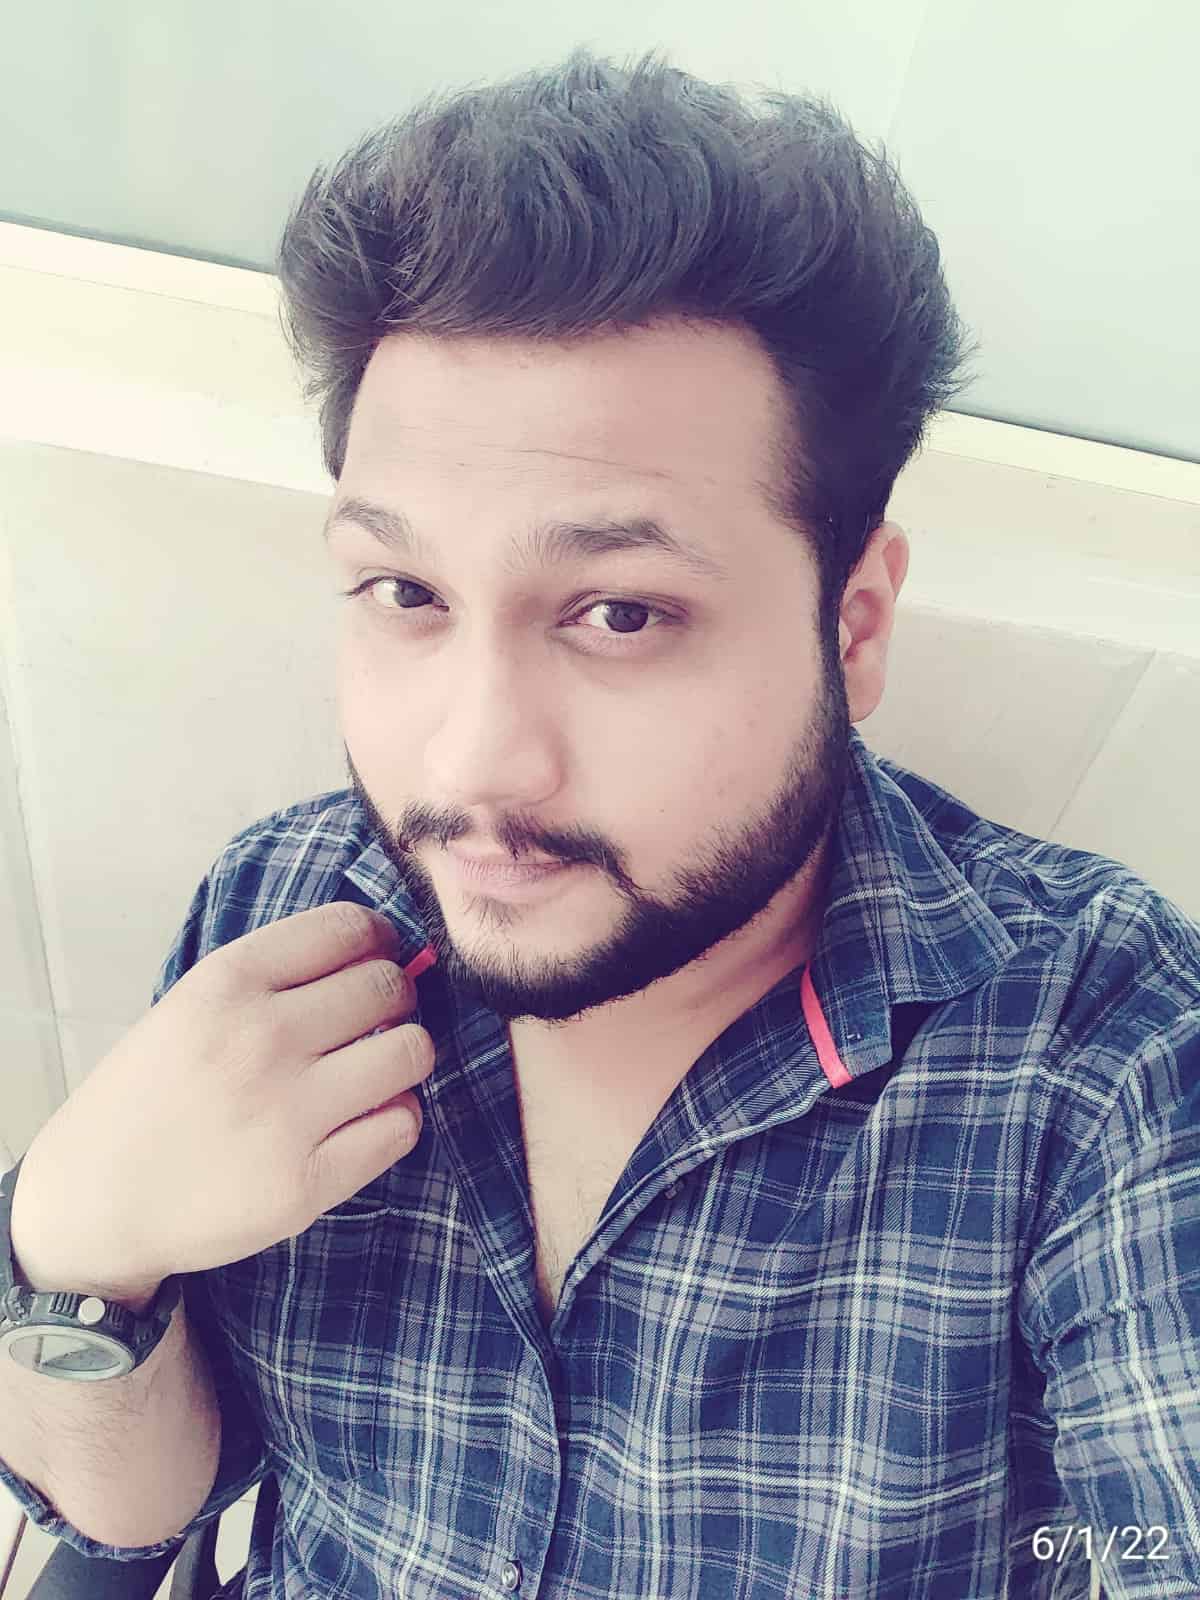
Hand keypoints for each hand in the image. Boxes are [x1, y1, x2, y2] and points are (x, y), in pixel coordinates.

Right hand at [10, 903, 434, 1298]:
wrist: (94, 1202)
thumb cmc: (151, 1095)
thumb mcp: (190, 1007)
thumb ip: (272, 979)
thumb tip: (378, 951)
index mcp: (226, 982)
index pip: (349, 927)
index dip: (378, 939)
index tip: (376, 956)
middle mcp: (260, 1038)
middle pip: (388, 986)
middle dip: (396, 999)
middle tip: (378, 1021)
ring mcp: (285, 1113)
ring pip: (411, 1052)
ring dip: (406, 1057)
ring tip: (376, 1072)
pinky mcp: (304, 1184)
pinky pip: (401, 1127)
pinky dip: (396, 1119)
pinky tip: (364, 1122)